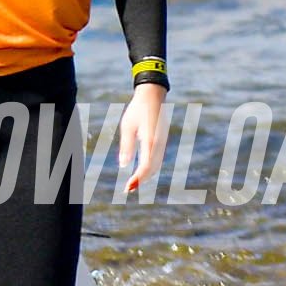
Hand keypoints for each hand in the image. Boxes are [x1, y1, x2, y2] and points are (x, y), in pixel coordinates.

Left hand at [118, 81, 167, 197]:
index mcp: (151, 139)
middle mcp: (159, 143)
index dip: (137, 178)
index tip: (127, 187)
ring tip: (132, 183)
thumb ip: (126, 146)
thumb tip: (123, 165)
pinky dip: (150, 168)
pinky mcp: (162, 141)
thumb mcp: (127, 126)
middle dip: (141, 180)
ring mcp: (162, 142)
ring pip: (157, 165)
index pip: (146, 165)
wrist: (153, 96)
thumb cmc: (137, 109)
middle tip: (127, 189)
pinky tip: (140, 172)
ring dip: (146, 176)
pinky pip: (157, 159)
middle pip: (153, 168)